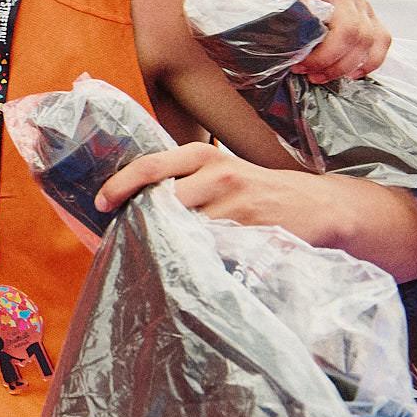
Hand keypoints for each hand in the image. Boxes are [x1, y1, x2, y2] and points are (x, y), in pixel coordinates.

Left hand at [96, 142, 330, 241]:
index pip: (150, 166)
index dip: (119, 185)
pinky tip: (197, 261)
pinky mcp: (253, 229)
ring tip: (166, 252)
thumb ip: (181, 180)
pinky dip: (199, 256)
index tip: (100, 204)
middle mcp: (218, 173)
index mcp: (202, 155)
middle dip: (144, 221)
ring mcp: (237, 202)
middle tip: (130, 237)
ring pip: (185, 228)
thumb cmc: (254, 189)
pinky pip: (212, 248)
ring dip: (171, 243)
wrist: (317, 204)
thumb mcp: (218, 171)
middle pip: (162, 202)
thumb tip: (130, 201)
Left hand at [227, 0, 390, 82]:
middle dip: (329, 60)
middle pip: (349, 30)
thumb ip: (238, 8)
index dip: (314, 40)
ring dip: (347, 64)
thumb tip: (223, 36)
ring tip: (320, 77)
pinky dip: (371, 60)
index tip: (295, 59)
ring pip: (368, 37)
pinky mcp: (366, 10)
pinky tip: (351, 74)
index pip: (321, 6)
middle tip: (305, 72)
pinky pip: (381, 38)